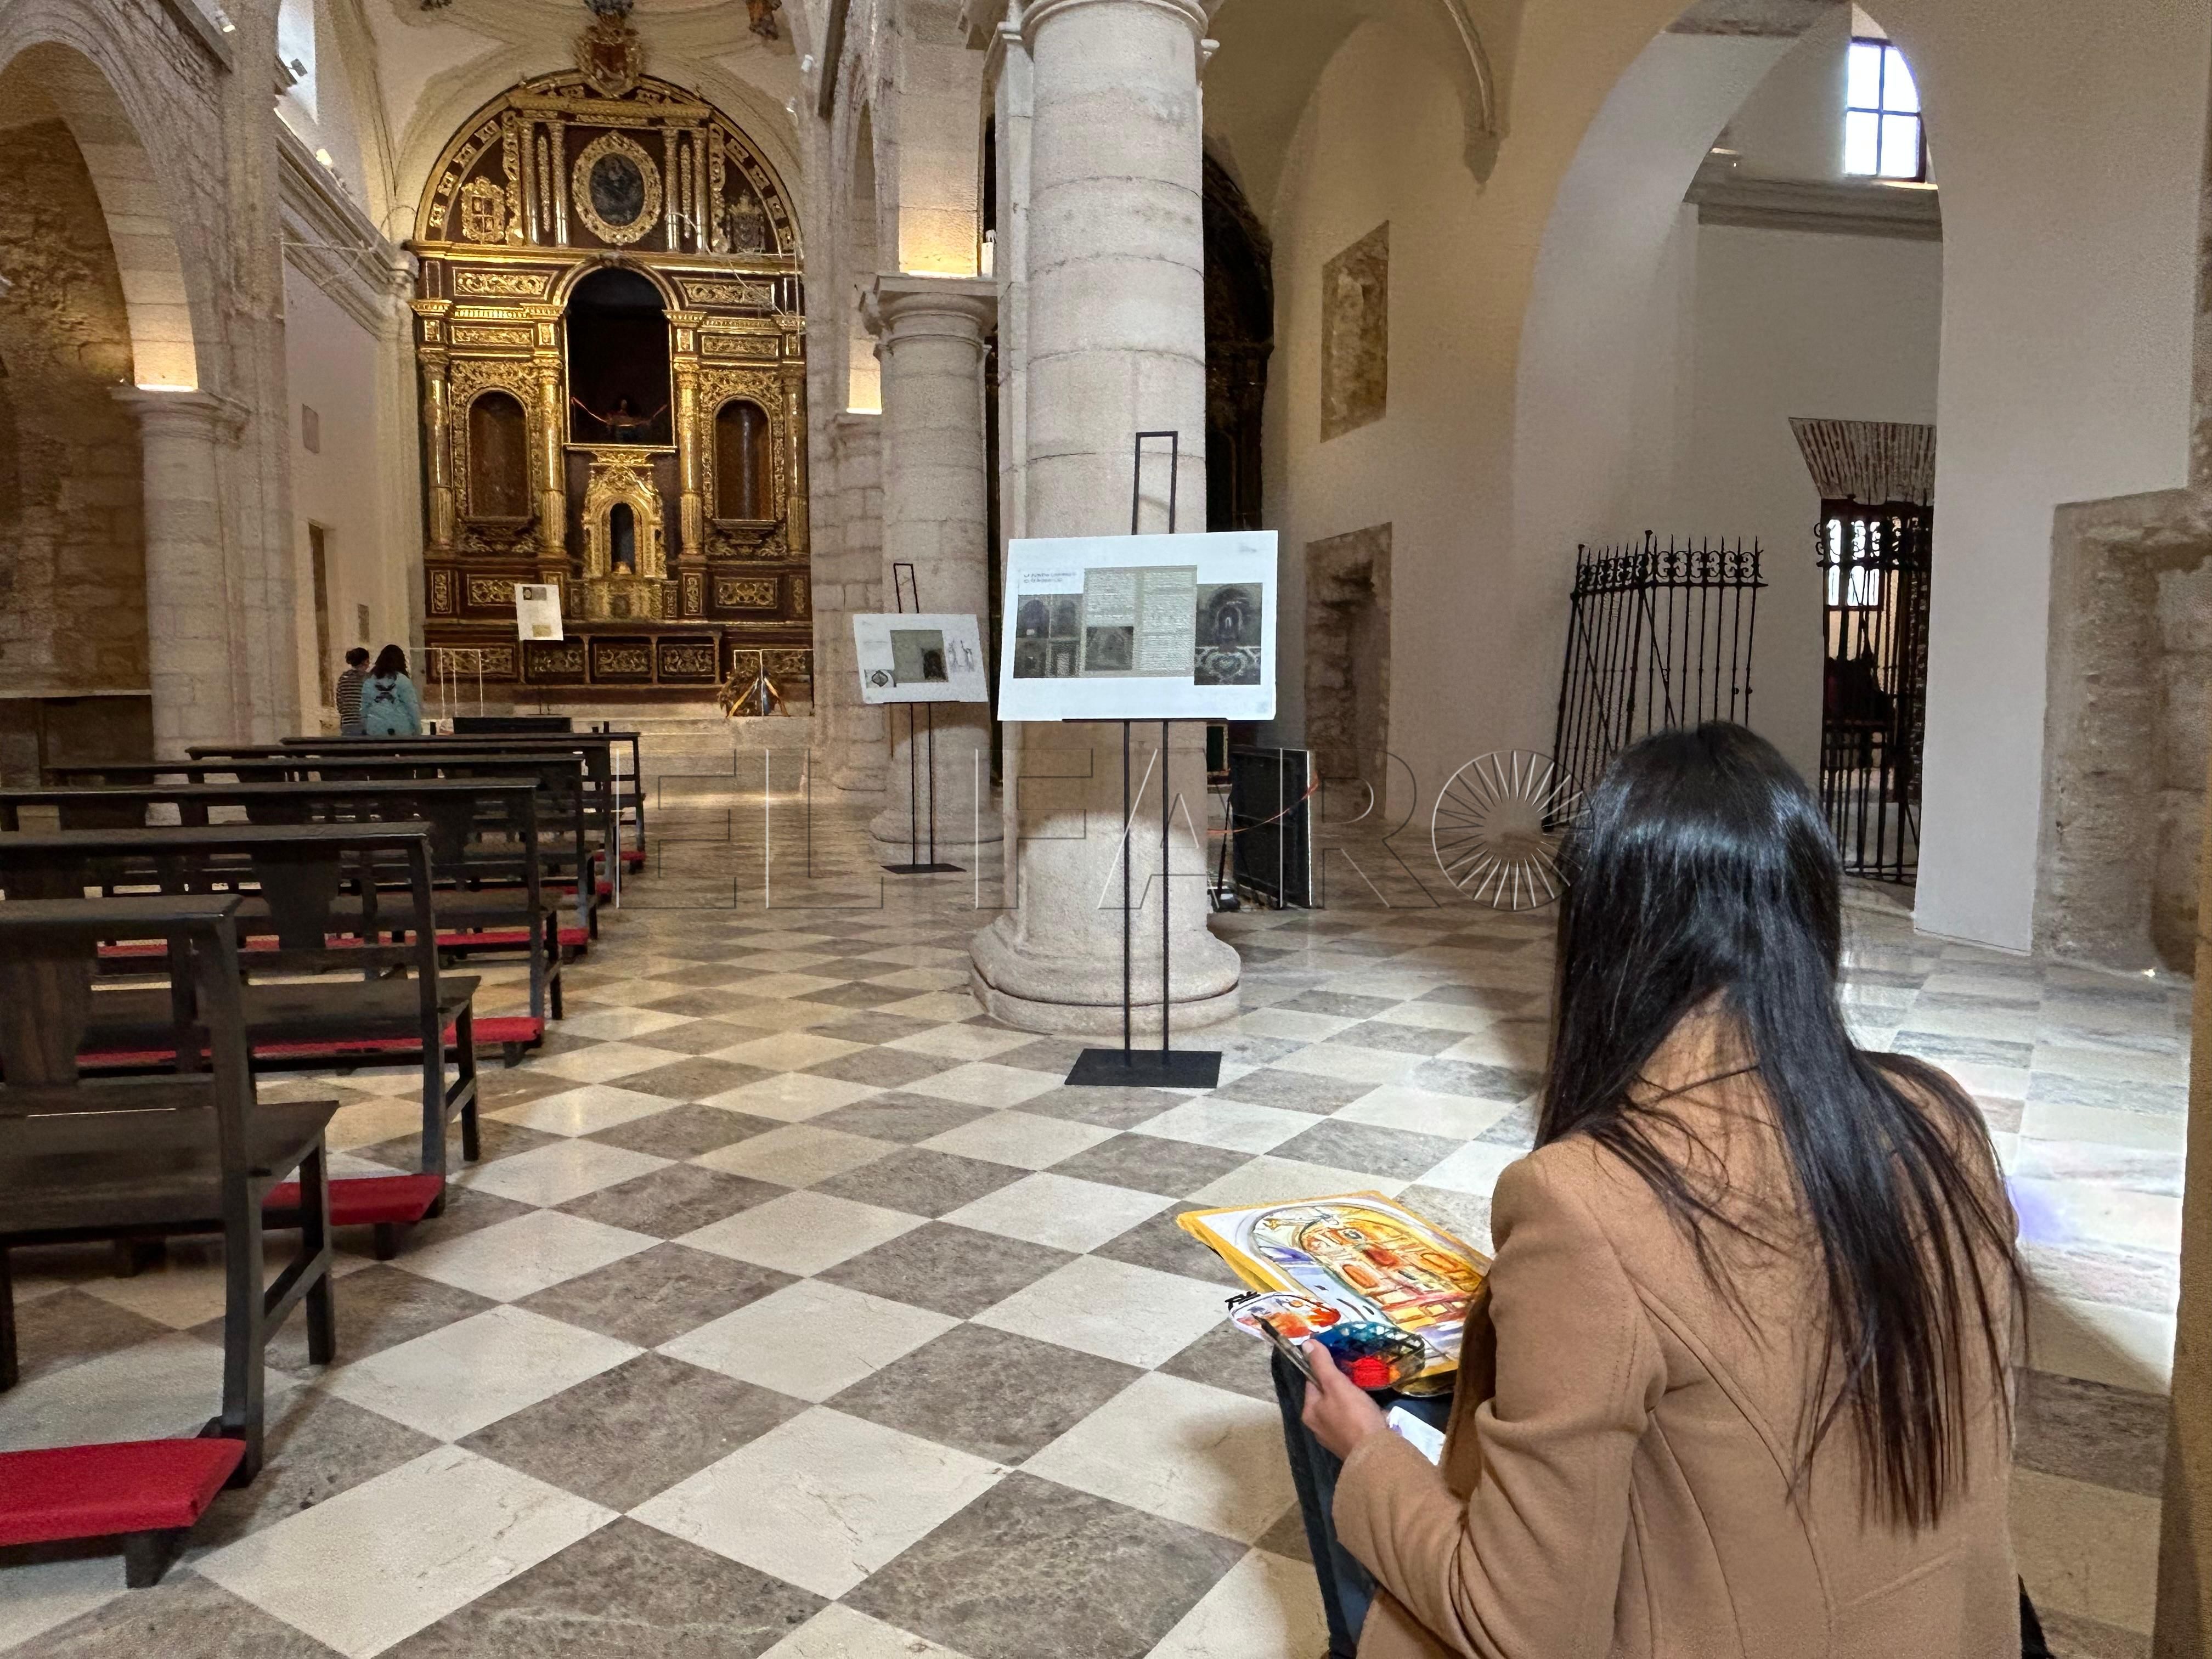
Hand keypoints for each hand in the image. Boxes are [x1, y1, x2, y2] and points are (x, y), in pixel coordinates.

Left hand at [1300, 1340, 1388, 1459]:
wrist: (1376, 1453)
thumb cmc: (1354, 1416)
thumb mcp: (1336, 1384)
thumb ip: (1322, 1364)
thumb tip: (1306, 1343)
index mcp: (1309, 1412)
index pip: (1312, 1383)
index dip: (1325, 1370)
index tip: (1341, 1364)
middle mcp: (1317, 1427)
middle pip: (1326, 1397)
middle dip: (1340, 1388)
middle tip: (1356, 1379)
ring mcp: (1333, 1438)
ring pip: (1340, 1411)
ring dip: (1351, 1402)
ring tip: (1364, 1395)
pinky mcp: (1349, 1446)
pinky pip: (1351, 1424)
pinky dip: (1359, 1417)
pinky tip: (1370, 1413)